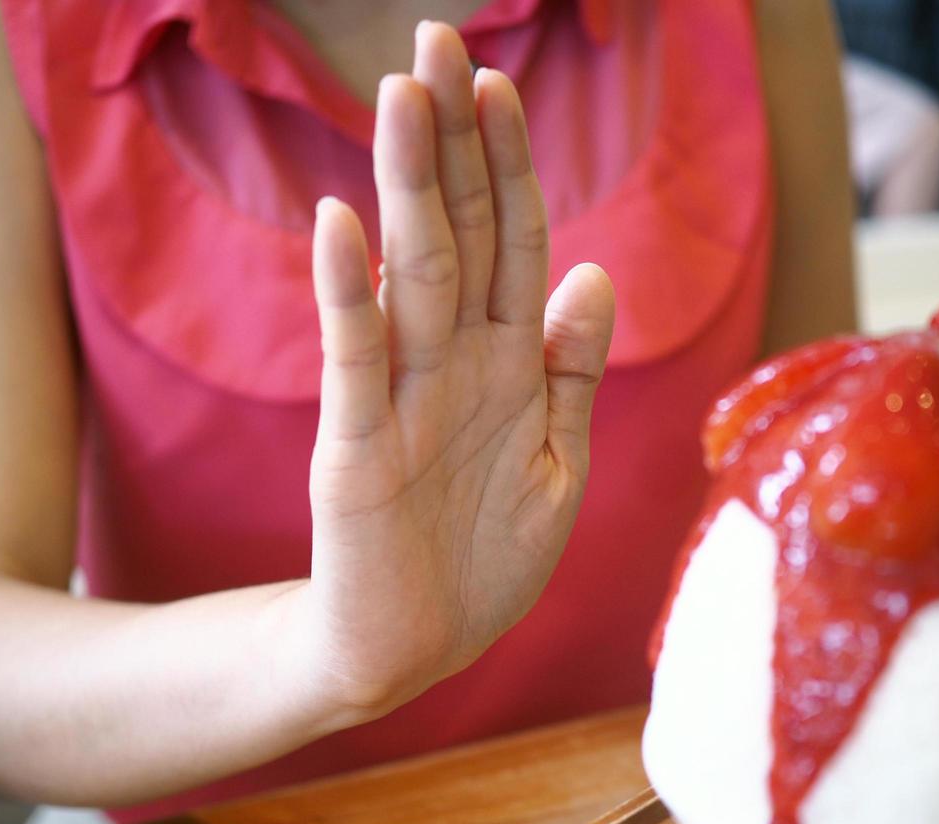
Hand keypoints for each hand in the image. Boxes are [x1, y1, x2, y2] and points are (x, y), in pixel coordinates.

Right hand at [301, 22, 613, 719]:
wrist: (417, 648)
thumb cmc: (486, 559)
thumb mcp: (557, 465)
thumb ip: (573, 373)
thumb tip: (598, 274)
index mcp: (511, 364)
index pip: (514, 240)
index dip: (511, 164)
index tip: (501, 82)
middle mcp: (456, 363)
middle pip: (459, 231)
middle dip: (454, 140)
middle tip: (435, 40)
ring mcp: (402, 398)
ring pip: (411, 274)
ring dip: (407, 187)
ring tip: (402, 97)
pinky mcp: (355, 449)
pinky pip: (354, 361)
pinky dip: (349, 296)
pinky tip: (341, 225)